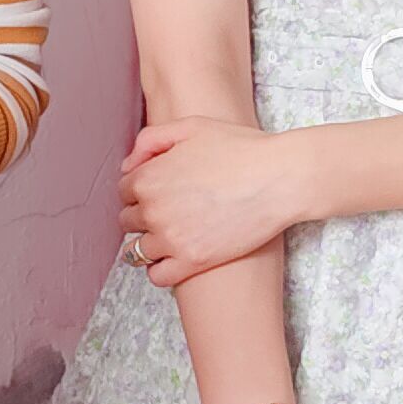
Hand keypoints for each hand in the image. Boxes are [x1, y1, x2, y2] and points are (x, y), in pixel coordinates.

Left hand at [119, 118, 305, 283]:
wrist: (280, 178)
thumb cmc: (240, 148)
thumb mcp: (191, 127)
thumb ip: (151, 140)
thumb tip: (129, 167)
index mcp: (148, 178)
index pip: (123, 192)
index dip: (139, 190)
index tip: (157, 192)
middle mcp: (153, 210)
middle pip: (128, 221)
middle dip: (142, 216)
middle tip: (167, 213)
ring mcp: (171, 239)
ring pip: (137, 251)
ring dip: (148, 244)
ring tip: (169, 238)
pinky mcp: (193, 262)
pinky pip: (157, 276)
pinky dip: (159, 270)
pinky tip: (174, 259)